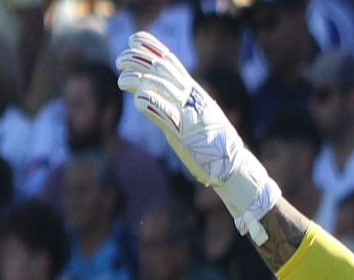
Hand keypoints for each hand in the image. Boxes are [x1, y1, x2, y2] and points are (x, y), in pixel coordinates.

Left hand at [116, 33, 280, 244]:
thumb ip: (172, 106)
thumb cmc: (212, 144)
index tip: (134, 38)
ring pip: (161, 87)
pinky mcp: (185, 133)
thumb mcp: (193, 117)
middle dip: (139, 60)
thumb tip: (148, 96)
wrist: (232, 166)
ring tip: (122, 80)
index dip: (152, 47)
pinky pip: (166, 114)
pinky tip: (137, 100)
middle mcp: (192, 98)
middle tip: (120, 60)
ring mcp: (189, 114)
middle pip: (163, 69)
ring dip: (139, 80)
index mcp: (195, 93)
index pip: (171, 62)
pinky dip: (151, 104)